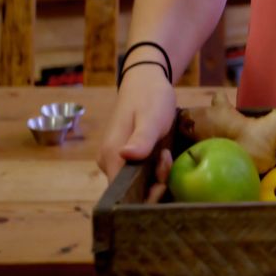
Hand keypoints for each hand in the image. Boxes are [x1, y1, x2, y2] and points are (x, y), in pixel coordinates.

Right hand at [97, 65, 176, 187]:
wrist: (146, 82)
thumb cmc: (149, 98)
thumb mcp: (151, 118)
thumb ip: (142, 139)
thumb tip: (126, 155)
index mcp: (111, 156)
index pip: (123, 194)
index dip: (146, 193)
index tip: (164, 177)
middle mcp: (108, 162)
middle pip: (131, 191)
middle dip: (154, 184)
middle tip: (167, 160)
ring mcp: (115, 160)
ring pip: (137, 183)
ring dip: (156, 176)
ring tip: (166, 154)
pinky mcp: (124, 157)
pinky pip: (139, 174)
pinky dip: (153, 170)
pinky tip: (162, 155)